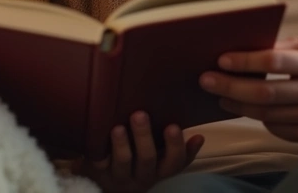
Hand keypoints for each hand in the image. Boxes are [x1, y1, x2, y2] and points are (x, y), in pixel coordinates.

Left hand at [80, 112, 203, 192]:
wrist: (104, 184)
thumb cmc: (137, 161)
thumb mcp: (158, 158)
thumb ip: (173, 146)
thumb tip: (199, 136)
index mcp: (159, 170)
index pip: (174, 163)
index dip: (178, 148)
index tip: (175, 126)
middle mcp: (141, 175)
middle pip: (147, 159)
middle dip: (144, 137)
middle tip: (140, 114)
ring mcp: (119, 175)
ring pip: (123, 162)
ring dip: (122, 144)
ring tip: (118, 127)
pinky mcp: (98, 172)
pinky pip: (99, 163)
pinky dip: (99, 152)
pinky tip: (98, 136)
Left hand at [200, 36, 297, 143]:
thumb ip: (279, 46)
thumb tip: (240, 48)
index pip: (274, 61)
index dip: (245, 62)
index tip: (221, 60)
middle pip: (265, 93)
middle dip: (231, 86)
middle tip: (207, 80)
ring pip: (266, 114)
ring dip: (237, 105)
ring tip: (219, 95)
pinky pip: (276, 128)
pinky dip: (256, 118)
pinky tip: (242, 108)